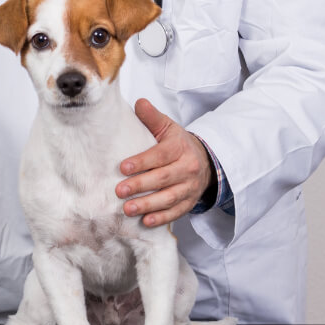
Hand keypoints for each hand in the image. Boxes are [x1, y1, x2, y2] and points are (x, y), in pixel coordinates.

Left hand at [119, 98, 213, 227]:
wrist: (205, 161)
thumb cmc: (179, 144)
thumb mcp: (168, 127)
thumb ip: (152, 117)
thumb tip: (139, 103)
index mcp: (180, 148)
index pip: (160, 155)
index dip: (142, 162)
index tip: (123, 167)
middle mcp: (188, 168)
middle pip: (163, 178)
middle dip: (140, 186)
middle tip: (119, 191)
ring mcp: (189, 188)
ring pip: (169, 198)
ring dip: (148, 205)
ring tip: (127, 209)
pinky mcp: (189, 203)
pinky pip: (176, 212)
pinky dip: (161, 218)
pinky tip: (146, 221)